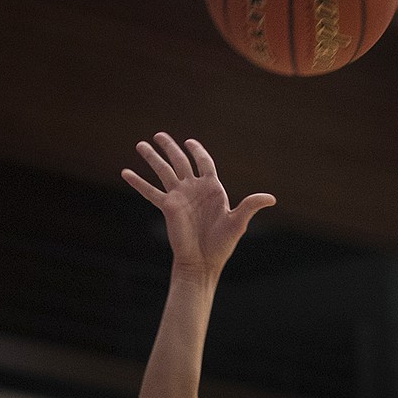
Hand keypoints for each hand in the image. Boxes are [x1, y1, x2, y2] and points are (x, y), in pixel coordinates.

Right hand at [123, 135, 274, 279]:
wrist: (202, 262)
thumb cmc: (222, 245)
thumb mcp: (238, 222)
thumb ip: (251, 205)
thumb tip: (272, 198)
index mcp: (212, 189)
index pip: (204, 162)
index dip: (197, 151)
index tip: (189, 142)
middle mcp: (193, 189)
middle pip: (180, 161)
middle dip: (170, 148)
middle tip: (159, 135)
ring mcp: (179, 196)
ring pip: (163, 171)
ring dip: (152, 158)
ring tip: (141, 144)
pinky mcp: (167, 206)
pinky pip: (150, 191)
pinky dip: (138, 182)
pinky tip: (125, 172)